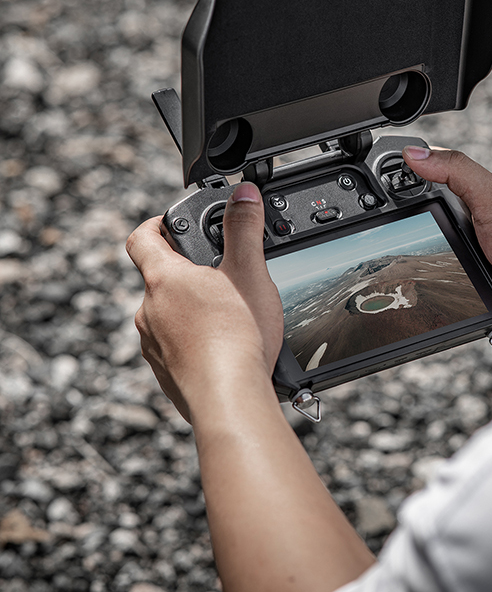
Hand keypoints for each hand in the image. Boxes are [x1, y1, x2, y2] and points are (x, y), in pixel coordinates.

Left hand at [128, 182, 372, 591]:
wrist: (229, 399)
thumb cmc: (236, 337)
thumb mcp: (248, 271)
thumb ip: (244, 228)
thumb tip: (243, 193)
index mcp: (164, 279)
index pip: (142, 237)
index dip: (155, 223)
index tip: (172, 222)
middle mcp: (149, 311)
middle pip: (159, 277)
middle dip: (186, 270)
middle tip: (219, 270)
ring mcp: (153, 345)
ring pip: (166, 313)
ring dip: (189, 307)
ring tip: (226, 312)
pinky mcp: (165, 372)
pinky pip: (174, 345)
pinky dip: (192, 339)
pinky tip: (221, 345)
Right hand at [403, 146, 491, 360]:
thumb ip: (457, 171)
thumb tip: (414, 153)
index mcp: (476, 200)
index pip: (430, 184)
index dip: (403, 184)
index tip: (375, 187)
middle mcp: (472, 229)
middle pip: (421, 225)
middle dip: (404, 233)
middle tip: (384, 238)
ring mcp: (469, 262)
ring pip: (425, 261)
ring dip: (416, 267)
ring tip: (399, 271)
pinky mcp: (468, 293)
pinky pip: (438, 293)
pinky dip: (429, 294)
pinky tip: (420, 295)